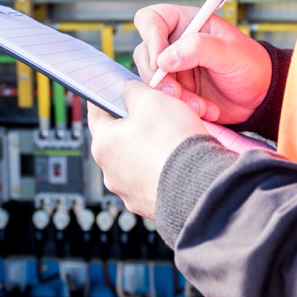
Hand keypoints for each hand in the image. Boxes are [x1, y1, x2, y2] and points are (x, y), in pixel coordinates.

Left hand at [88, 82, 208, 218]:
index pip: (97, 113)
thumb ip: (134, 91)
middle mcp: (110, 172)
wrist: (200, 185)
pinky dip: (164, 170)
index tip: (114, 91)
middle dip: (136, 125)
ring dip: (151, 149)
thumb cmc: (173, 143)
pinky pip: (154, 180)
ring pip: (138, 161)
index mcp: (103, 144)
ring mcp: (130, 192)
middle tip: (155, 113)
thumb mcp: (152, 99)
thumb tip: (129, 91)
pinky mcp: (150, 205)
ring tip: (174, 138)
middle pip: (119, 139)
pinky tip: (180, 161)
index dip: (107, 97)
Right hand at [134, 4, 272, 124]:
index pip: (151, 20)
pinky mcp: (177, 90)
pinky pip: (165, 99)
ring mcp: (174, 69)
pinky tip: (204, 108)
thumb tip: (165, 57)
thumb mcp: (230, 52)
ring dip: (174, 96)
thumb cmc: (251, 66)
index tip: (161, 61)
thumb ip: (198, 48)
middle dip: (160, 77)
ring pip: (152, 81)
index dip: (150, 38)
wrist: (260, 97)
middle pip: (145, 55)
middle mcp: (175, 44)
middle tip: (177, 91)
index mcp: (187, 23)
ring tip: (200, 104)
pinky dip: (183, 107)